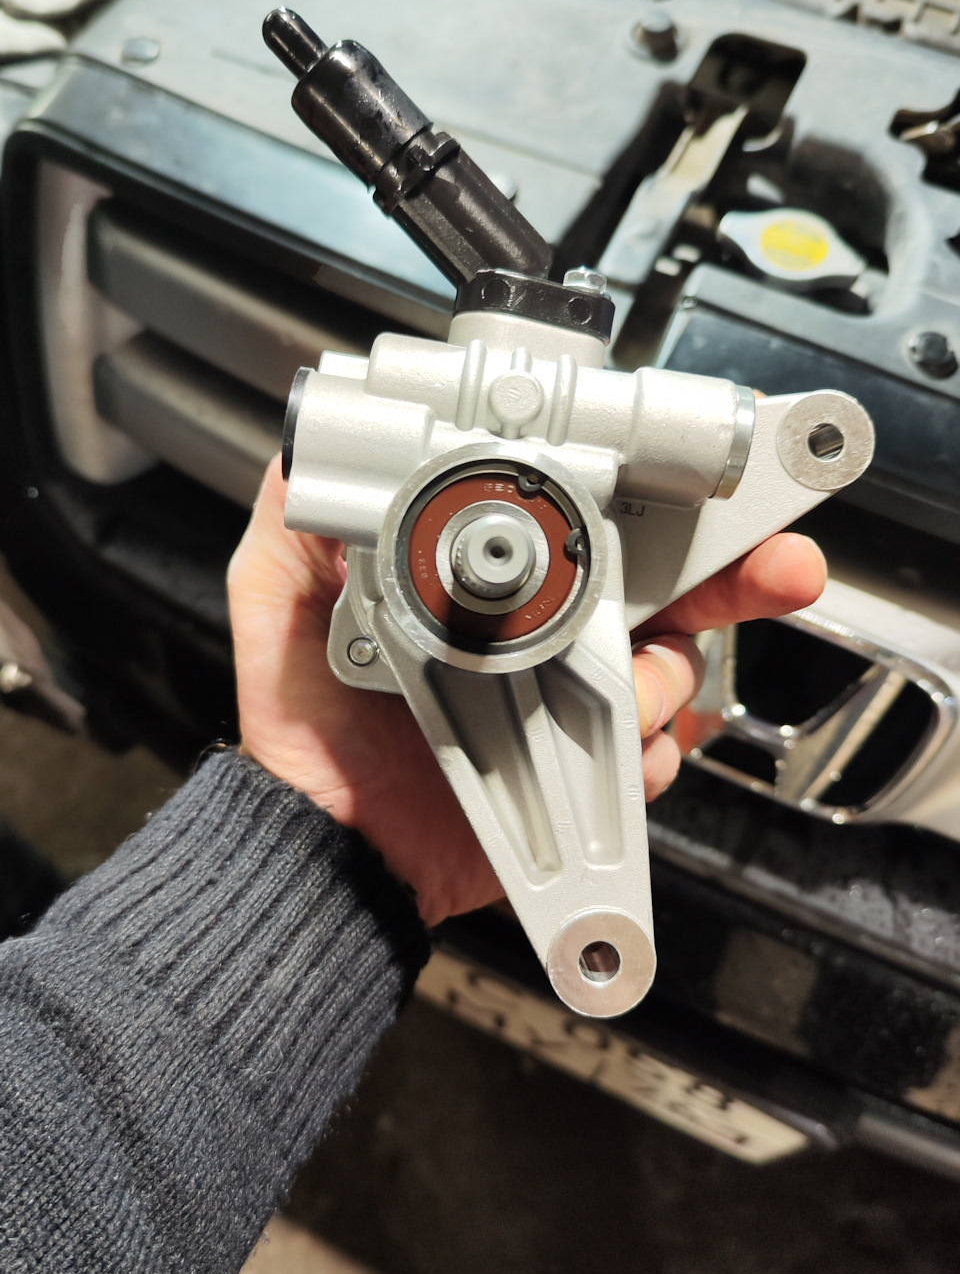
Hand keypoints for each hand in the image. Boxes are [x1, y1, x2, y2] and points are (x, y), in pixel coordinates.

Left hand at [229, 458, 825, 925]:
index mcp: (487, 584)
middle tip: (781, 568)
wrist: (326, 841)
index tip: (715, 487)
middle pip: (665, 589)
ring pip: (671, 671)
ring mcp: (570, 704)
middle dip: (737, 574)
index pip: (585, 525)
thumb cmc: (303, 723)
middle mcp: (541, 634)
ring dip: (666, 678)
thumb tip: (316, 432)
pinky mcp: (584, 774)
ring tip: (629, 691)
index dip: (656, 504)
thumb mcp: (280, 594)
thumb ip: (297, 512)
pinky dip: (648, 755)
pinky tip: (620, 753)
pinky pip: (651, 756)